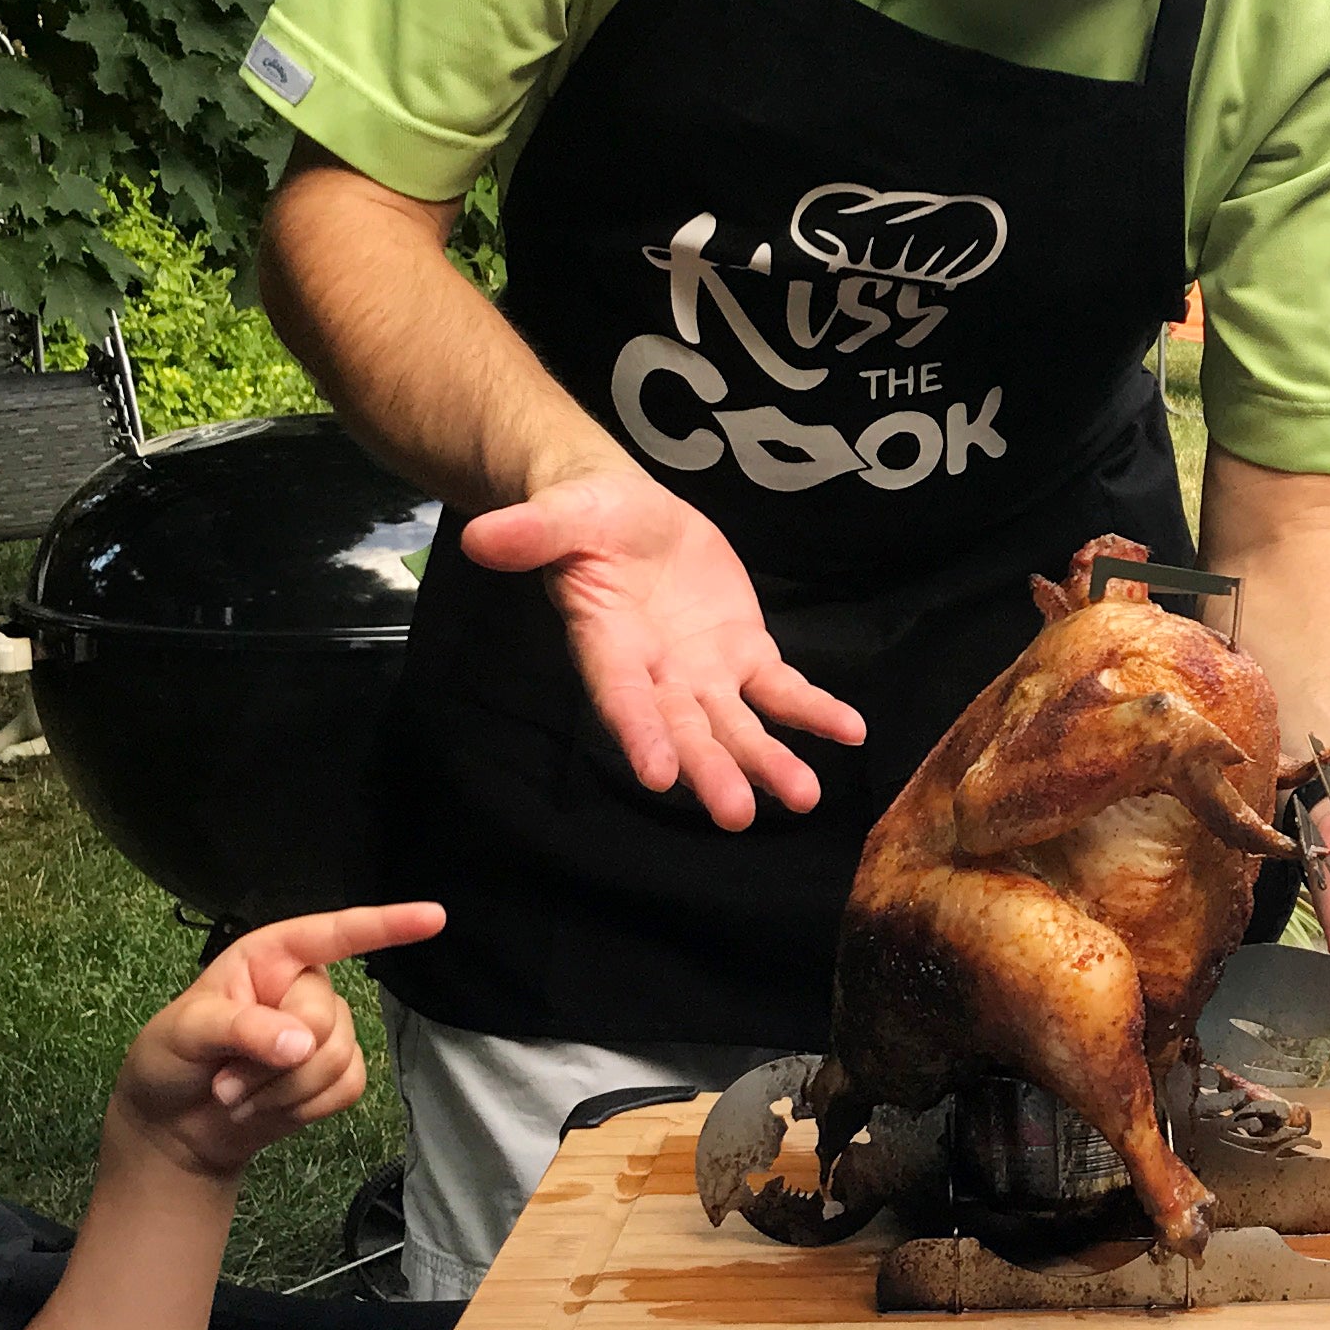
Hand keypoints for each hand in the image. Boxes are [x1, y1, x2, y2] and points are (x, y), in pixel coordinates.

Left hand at [112, 902, 442, 1177]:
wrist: (174, 1130)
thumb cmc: (169, 1061)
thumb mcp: (184, 1034)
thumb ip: (241, 1029)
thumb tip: (302, 1044)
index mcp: (271, 957)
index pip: (333, 934)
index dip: (384, 925)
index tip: (432, 917)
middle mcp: (304, 988)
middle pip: (326, 1018)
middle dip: (275, 1061)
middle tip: (227, 1080)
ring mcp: (325, 1032)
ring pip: (338, 1059)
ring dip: (281, 1092)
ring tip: (237, 1097)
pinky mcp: (336, 1076)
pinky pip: (346, 1089)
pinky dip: (303, 1109)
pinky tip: (265, 1109)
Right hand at [461, 463, 865, 825]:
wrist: (626, 516)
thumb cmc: (585, 518)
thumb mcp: (560, 515)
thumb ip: (529, 532)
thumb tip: (478, 536)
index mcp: (608, 645)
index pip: (621, 697)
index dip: (639, 734)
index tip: (657, 777)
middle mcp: (657, 675)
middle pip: (684, 731)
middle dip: (710, 771)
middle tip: (736, 814)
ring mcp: (703, 672)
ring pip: (738, 725)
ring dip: (768, 760)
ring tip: (803, 796)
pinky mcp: (743, 654)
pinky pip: (782, 689)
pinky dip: (814, 711)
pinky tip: (850, 733)